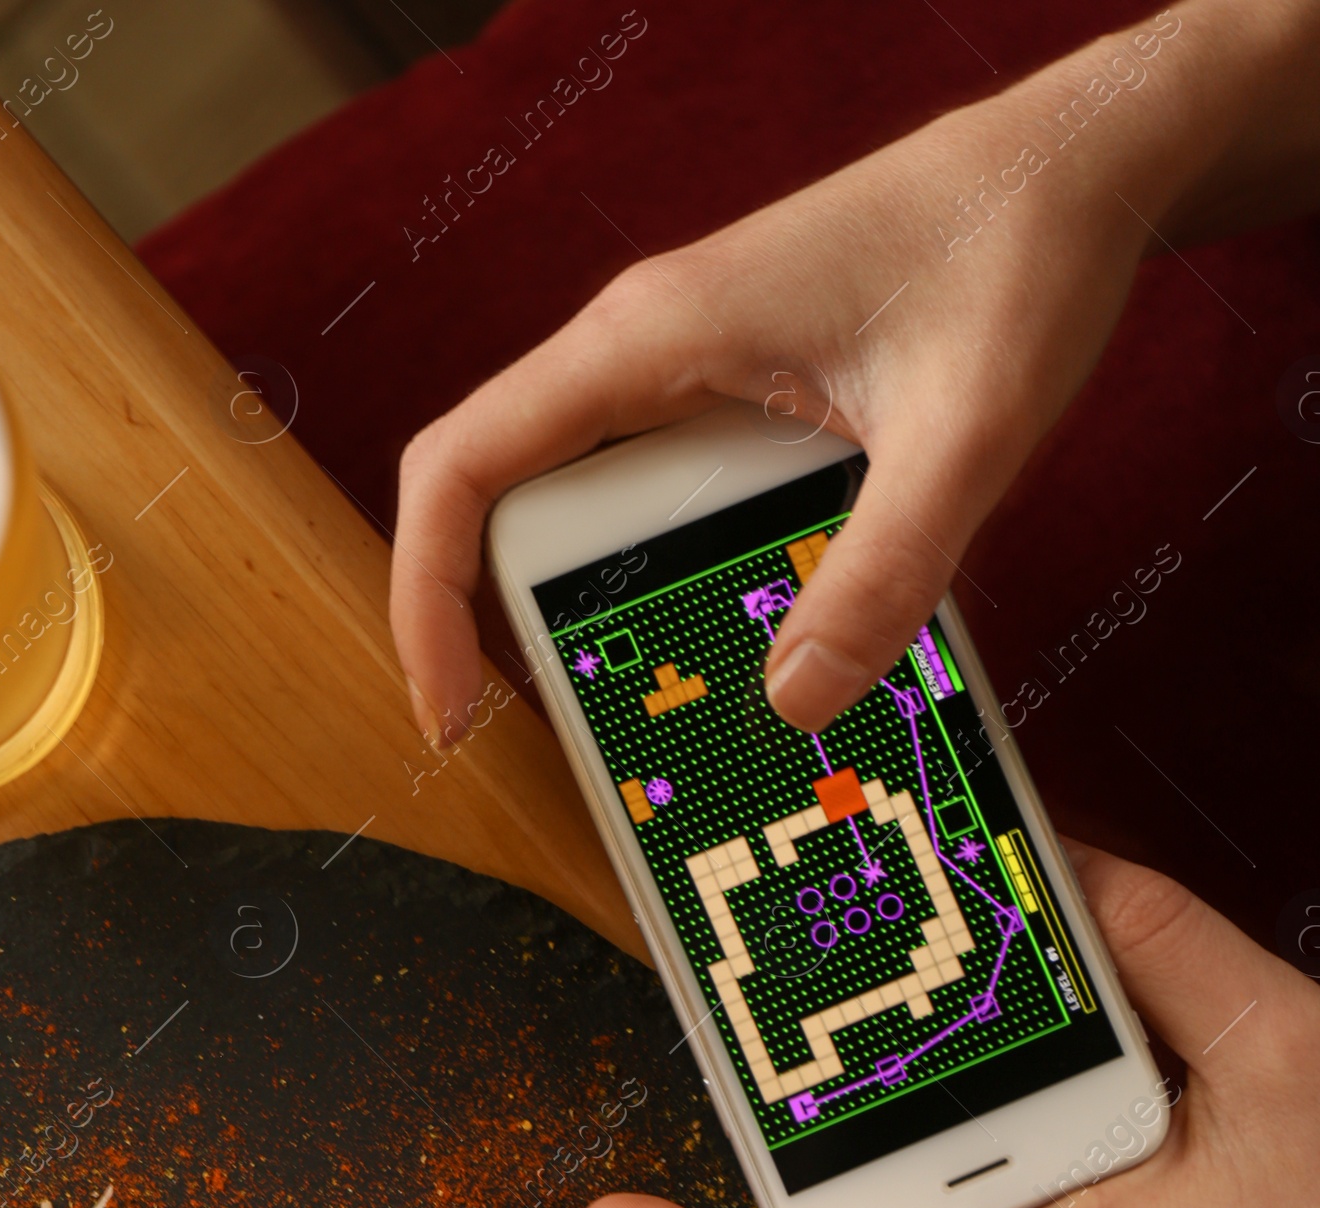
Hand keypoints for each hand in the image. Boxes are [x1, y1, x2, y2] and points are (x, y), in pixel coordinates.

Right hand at [391, 6, 1319, 746]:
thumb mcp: (968, 432)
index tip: (452, 708)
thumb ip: (887, 570)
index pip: (462, 469)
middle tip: (566, 744)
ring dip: (597, 615)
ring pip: (584, 511)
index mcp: (649, 340)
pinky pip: (661, 503)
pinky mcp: (738, 395)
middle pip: (504, 504)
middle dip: (504, 628)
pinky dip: (670, 585)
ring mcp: (686, 371)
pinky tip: (738, 649)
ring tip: (652, 720)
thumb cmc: (1017, 252)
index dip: (425, 597)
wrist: (1082, 163)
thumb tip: (794, 704)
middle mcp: (642, 352)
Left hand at [572, 847, 1319, 1207]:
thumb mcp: (1276, 1048)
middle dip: (766, 1130)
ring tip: (787, 970)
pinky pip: (972, 1156)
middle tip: (705, 1003)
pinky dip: (937, 1081)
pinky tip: (935, 992)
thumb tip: (1052, 853)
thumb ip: (1162, 945)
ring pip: (900, 1191)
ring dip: (842, 1099)